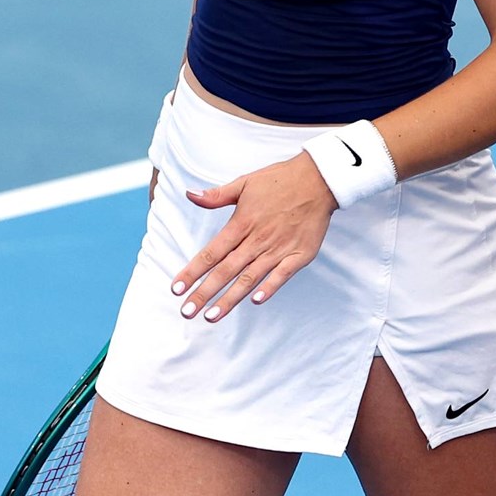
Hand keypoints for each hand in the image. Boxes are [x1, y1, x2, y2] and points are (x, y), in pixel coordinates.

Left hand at [170, 153, 334, 321]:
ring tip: (211, 316)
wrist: (319, 179)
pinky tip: (255, 301)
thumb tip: (190, 194)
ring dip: (230, 298)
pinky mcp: (300, 254)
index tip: (176, 288)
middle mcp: (258, 239)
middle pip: (226, 270)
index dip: (192, 271)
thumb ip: (217, 195)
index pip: (212, 252)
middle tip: (186, 312)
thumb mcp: (245, 182)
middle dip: (204, 293)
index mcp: (242, 223)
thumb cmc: (280, 180)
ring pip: (250, 277)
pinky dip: (269, 287)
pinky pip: (282, 275)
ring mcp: (280, 248)